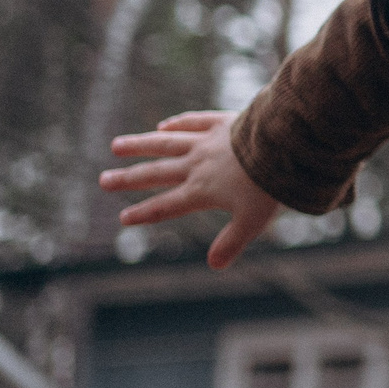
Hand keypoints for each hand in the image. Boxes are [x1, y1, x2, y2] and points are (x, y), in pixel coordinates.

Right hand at [101, 111, 282, 269]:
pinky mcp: (222, 122)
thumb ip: (231, 242)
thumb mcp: (253, 221)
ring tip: (116, 145)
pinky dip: (177, 124)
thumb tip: (214, 266)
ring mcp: (207, 141)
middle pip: (156, 173)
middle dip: (128, 179)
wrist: (285, 145)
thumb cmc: (271, 185)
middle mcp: (197, 164)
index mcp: (202, 191)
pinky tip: (163, 125)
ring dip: (140, 144)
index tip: (123, 217)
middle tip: (103, 180)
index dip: (143, 213)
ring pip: (166, 143)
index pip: (166, 206)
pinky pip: (194, 122)